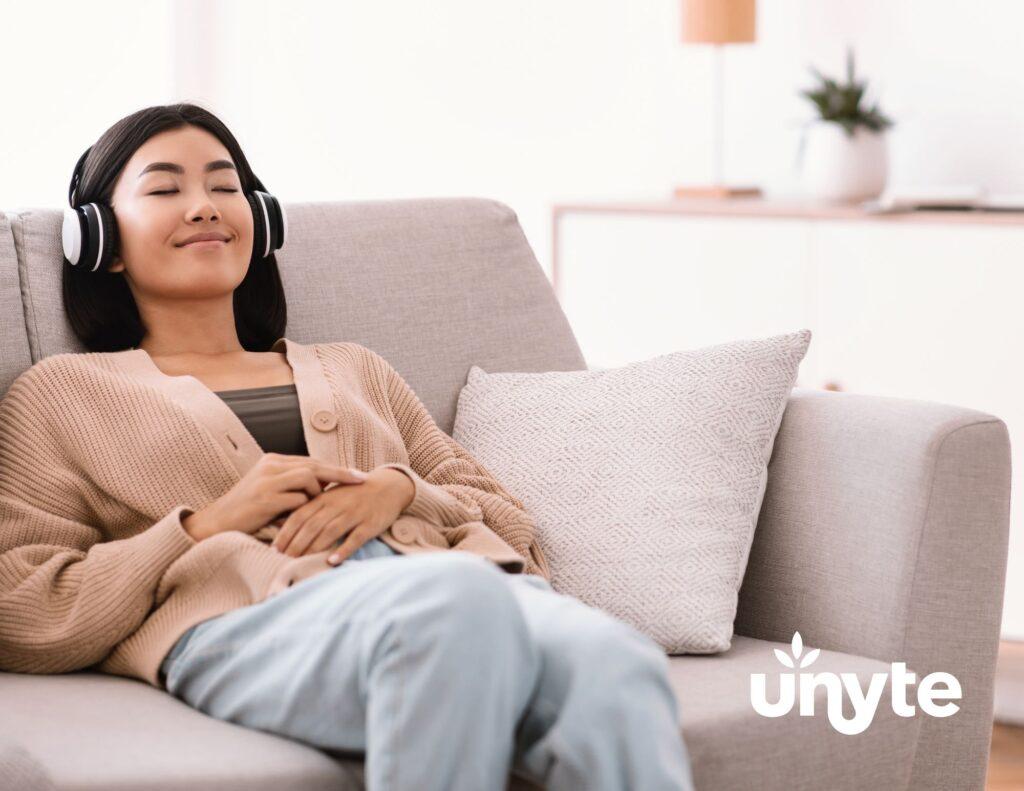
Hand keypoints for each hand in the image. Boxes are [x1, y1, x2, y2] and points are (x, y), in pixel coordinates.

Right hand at [182, 453, 368, 540]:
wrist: (216, 524)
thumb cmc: (248, 512)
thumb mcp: (271, 492)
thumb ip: (293, 485)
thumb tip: (324, 486)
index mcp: (273, 461)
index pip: (311, 461)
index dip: (335, 468)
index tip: (356, 475)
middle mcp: (271, 465)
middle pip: (314, 465)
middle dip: (341, 473)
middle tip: (362, 480)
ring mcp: (267, 480)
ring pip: (308, 478)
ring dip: (317, 494)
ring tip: (317, 508)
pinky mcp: (265, 498)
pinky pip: (297, 499)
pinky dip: (305, 508)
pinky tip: (306, 518)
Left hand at [271, 467, 414, 563]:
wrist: (387, 487)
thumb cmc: (354, 495)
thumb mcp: (330, 496)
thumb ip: (309, 507)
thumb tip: (281, 521)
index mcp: (324, 498)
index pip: (299, 515)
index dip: (286, 533)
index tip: (274, 549)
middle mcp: (337, 505)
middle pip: (311, 525)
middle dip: (296, 544)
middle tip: (282, 561)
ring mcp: (354, 514)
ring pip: (330, 531)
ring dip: (314, 548)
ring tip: (301, 562)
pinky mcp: (370, 523)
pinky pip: (355, 538)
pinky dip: (343, 549)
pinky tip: (332, 561)